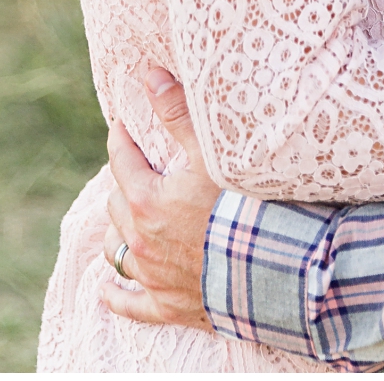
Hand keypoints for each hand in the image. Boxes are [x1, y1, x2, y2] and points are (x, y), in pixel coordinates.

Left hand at [99, 65, 221, 328]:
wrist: (278, 274)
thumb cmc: (246, 209)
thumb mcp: (212, 154)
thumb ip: (179, 113)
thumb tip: (150, 76)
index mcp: (145, 200)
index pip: (121, 160)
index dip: (121, 139)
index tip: (121, 126)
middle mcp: (142, 240)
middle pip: (117, 204)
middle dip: (125, 184)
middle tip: (137, 172)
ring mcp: (154, 277)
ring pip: (117, 250)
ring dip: (119, 232)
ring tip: (124, 220)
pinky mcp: (170, 307)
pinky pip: (132, 305)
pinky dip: (118, 296)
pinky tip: (106, 290)